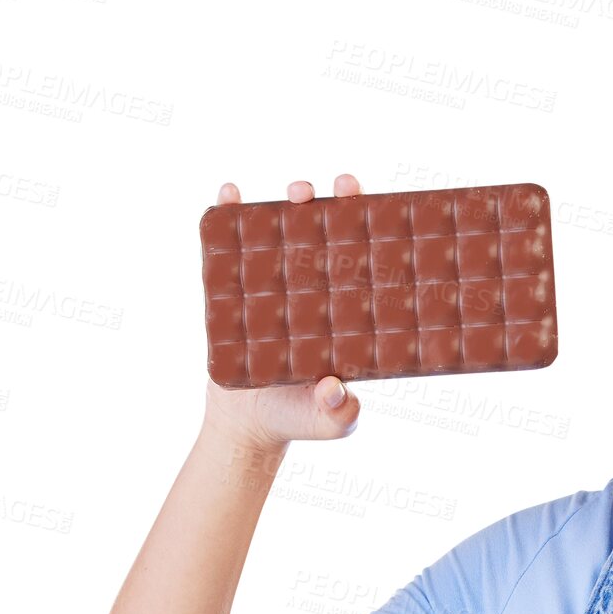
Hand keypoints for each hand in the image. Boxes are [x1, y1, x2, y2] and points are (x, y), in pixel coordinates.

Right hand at [201, 174, 364, 452]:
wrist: (249, 425)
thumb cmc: (302, 419)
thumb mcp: (331, 422)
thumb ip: (341, 412)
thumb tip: (336, 390)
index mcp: (350, 310)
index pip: (368, 261)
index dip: (378, 230)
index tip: (385, 209)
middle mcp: (318, 287)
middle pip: (331, 233)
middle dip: (338, 202)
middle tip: (342, 188)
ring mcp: (278, 282)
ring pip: (285, 230)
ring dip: (291, 201)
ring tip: (297, 192)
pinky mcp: (237, 286)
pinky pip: (231, 245)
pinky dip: (227, 215)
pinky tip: (227, 194)